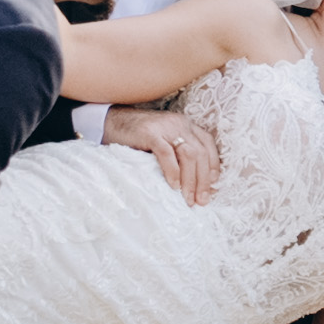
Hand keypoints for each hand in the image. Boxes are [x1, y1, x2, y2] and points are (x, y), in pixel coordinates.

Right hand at [105, 108, 221, 203]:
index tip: (212, 189)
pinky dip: (173, 171)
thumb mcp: (164, 143)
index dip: (213, 168)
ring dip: (191, 180)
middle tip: (201, 201)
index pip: (208, 146)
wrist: (110, 122)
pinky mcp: (150, 133)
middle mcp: (180, 124)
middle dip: (203, 181)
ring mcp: (166, 127)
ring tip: (188, 199)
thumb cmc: (138, 139)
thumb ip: (178, 155)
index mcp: (186, 125)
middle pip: (201, 154)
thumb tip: (194, 185)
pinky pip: (167, 154)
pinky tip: (173, 186)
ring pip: (189, 154)